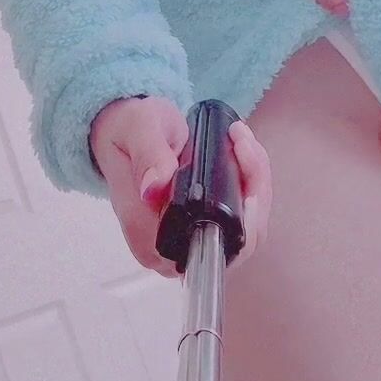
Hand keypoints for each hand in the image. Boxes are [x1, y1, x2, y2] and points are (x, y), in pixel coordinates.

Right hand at [89, 97, 270, 278]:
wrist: (125, 130)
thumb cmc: (127, 132)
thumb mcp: (137, 130)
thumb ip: (148, 156)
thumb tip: (154, 188)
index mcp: (148, 237)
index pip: (207, 248)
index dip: (239, 221)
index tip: (245, 179)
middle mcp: (170, 250)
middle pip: (236, 242)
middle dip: (253, 191)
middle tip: (244, 144)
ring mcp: (188, 239)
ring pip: (246, 228)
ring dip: (255, 182)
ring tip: (242, 141)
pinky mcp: (202, 225)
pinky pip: (242, 215)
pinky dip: (250, 182)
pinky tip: (242, 152)